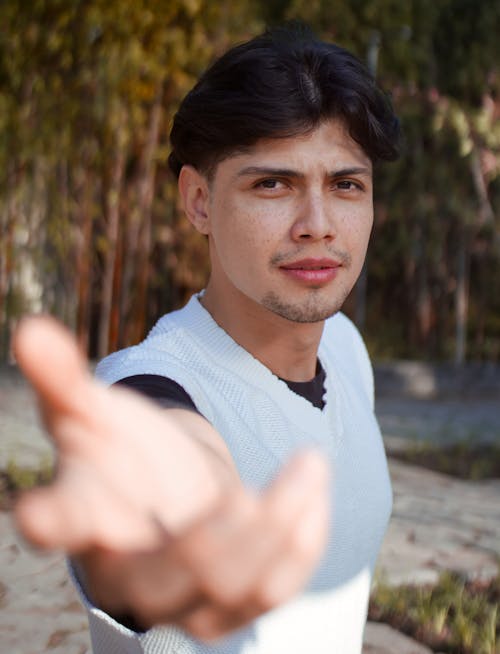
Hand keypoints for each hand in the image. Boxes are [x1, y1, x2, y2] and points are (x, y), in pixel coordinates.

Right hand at [13, 316, 328, 639]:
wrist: (170, 495)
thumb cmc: (124, 455)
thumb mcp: (94, 413)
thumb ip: (64, 378)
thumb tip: (29, 329)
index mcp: (86, 517)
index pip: (65, 522)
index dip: (52, 518)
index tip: (37, 513)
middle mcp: (129, 572)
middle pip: (166, 575)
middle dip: (215, 532)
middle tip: (241, 489)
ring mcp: (184, 600)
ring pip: (234, 587)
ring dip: (279, 526)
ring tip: (309, 465)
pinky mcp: (232, 605)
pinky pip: (275, 589)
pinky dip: (304, 543)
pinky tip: (314, 490)